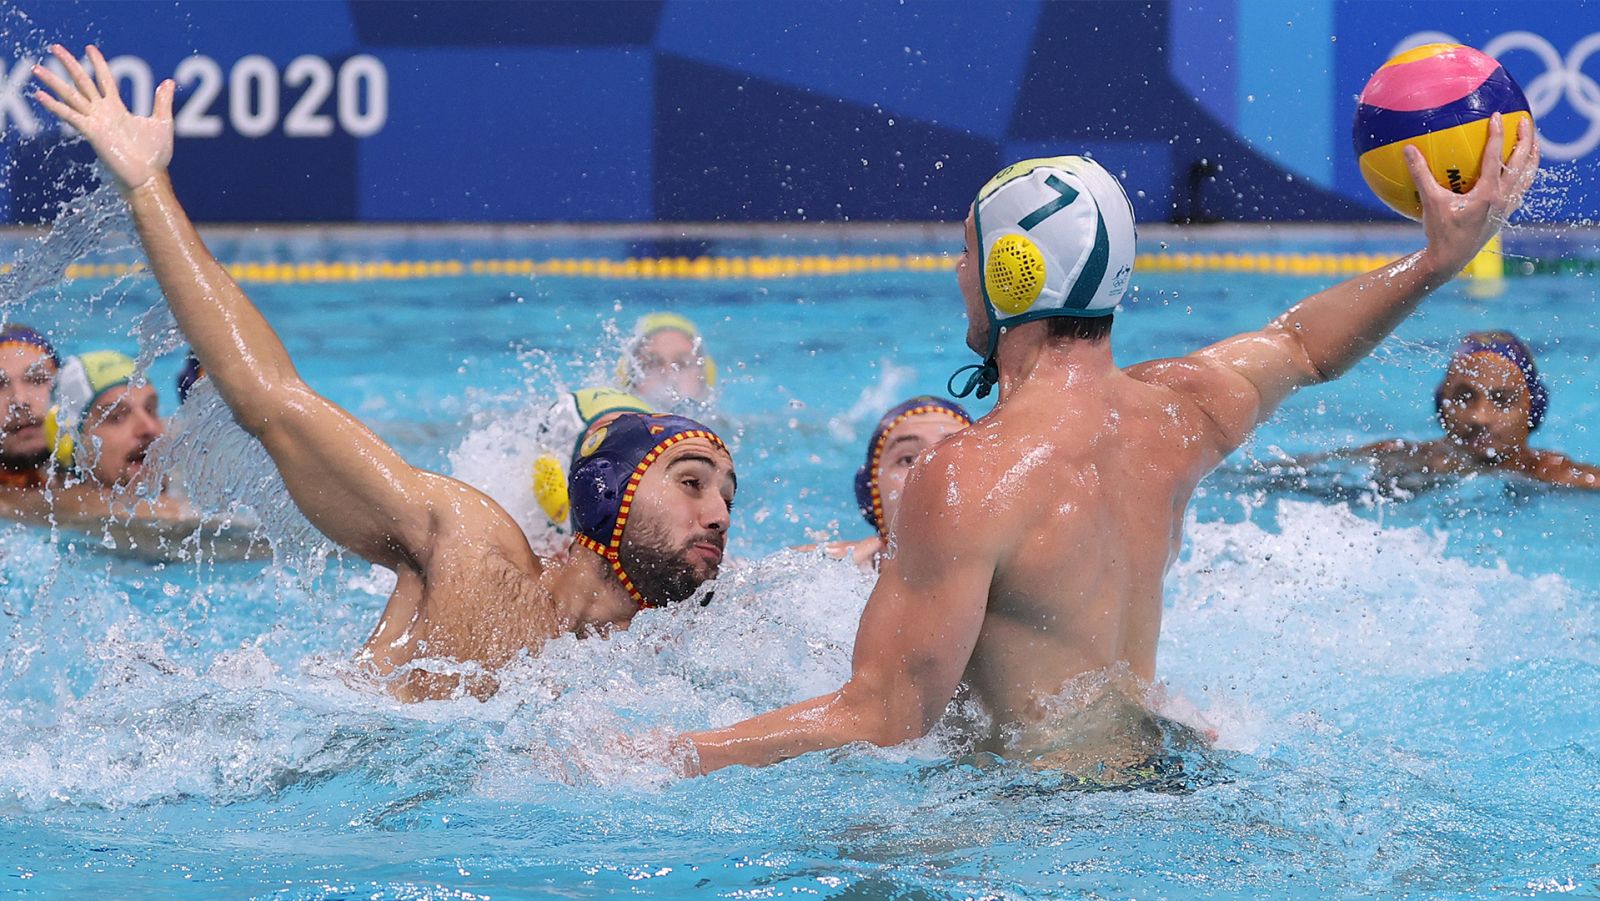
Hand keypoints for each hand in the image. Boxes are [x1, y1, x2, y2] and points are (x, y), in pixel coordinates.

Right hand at [33, 45, 174, 195]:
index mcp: (117, 109)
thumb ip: (162, 102)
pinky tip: (40, 95)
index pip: (104, 80)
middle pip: (82, 82)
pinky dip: (55, 106)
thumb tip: (169, 82)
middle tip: (55, 46)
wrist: (149, 177)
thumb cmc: (154, 155)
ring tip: (36, 68)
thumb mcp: (162, 122)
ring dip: (53, 81)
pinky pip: (70, 116)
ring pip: (71, 95)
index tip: (90, 48)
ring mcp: (95, 121)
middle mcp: (102, 113)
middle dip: (69, 64)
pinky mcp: (91, 132)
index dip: (98, 64)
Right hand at [1406, 113, 1539, 273]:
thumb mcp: (1429, 201)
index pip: (1496, 157)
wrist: (1451, 260)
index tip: (1496, 116)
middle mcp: (1502, 198)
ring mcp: (1506, 207)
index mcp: (1487, 193)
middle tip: (1525, 120)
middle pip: (1522, 163)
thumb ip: (1420, 174)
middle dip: (1526, 140)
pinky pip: (1520, 190)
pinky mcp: (1504, 214)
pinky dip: (1523, 176)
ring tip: (1533, 142)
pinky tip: (1519, 171)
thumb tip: (1408, 149)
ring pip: (1527, 177)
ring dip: (1532, 157)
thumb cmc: (1440, 232)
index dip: (1497, 135)